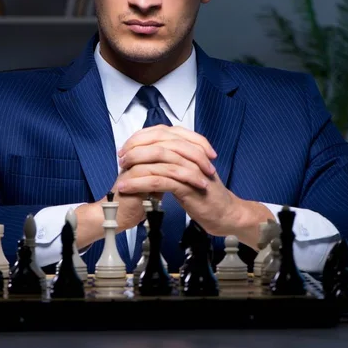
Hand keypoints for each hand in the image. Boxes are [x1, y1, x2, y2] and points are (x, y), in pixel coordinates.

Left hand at [116, 125, 264, 238]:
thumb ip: (175, 162)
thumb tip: (152, 155)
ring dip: (135, 166)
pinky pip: (160, 180)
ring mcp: (191, 169)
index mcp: (191, 148)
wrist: (226, 215)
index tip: (126, 147)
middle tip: (121, 157)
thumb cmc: (206, 196)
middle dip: (136, 148)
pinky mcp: (188, 187)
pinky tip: (128, 188)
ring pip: (158, 159)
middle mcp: (192, 154)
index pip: (163, 132)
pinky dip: (140, 183)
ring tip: (120, 173)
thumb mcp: (188, 173)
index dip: (142, 137)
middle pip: (159, 141)